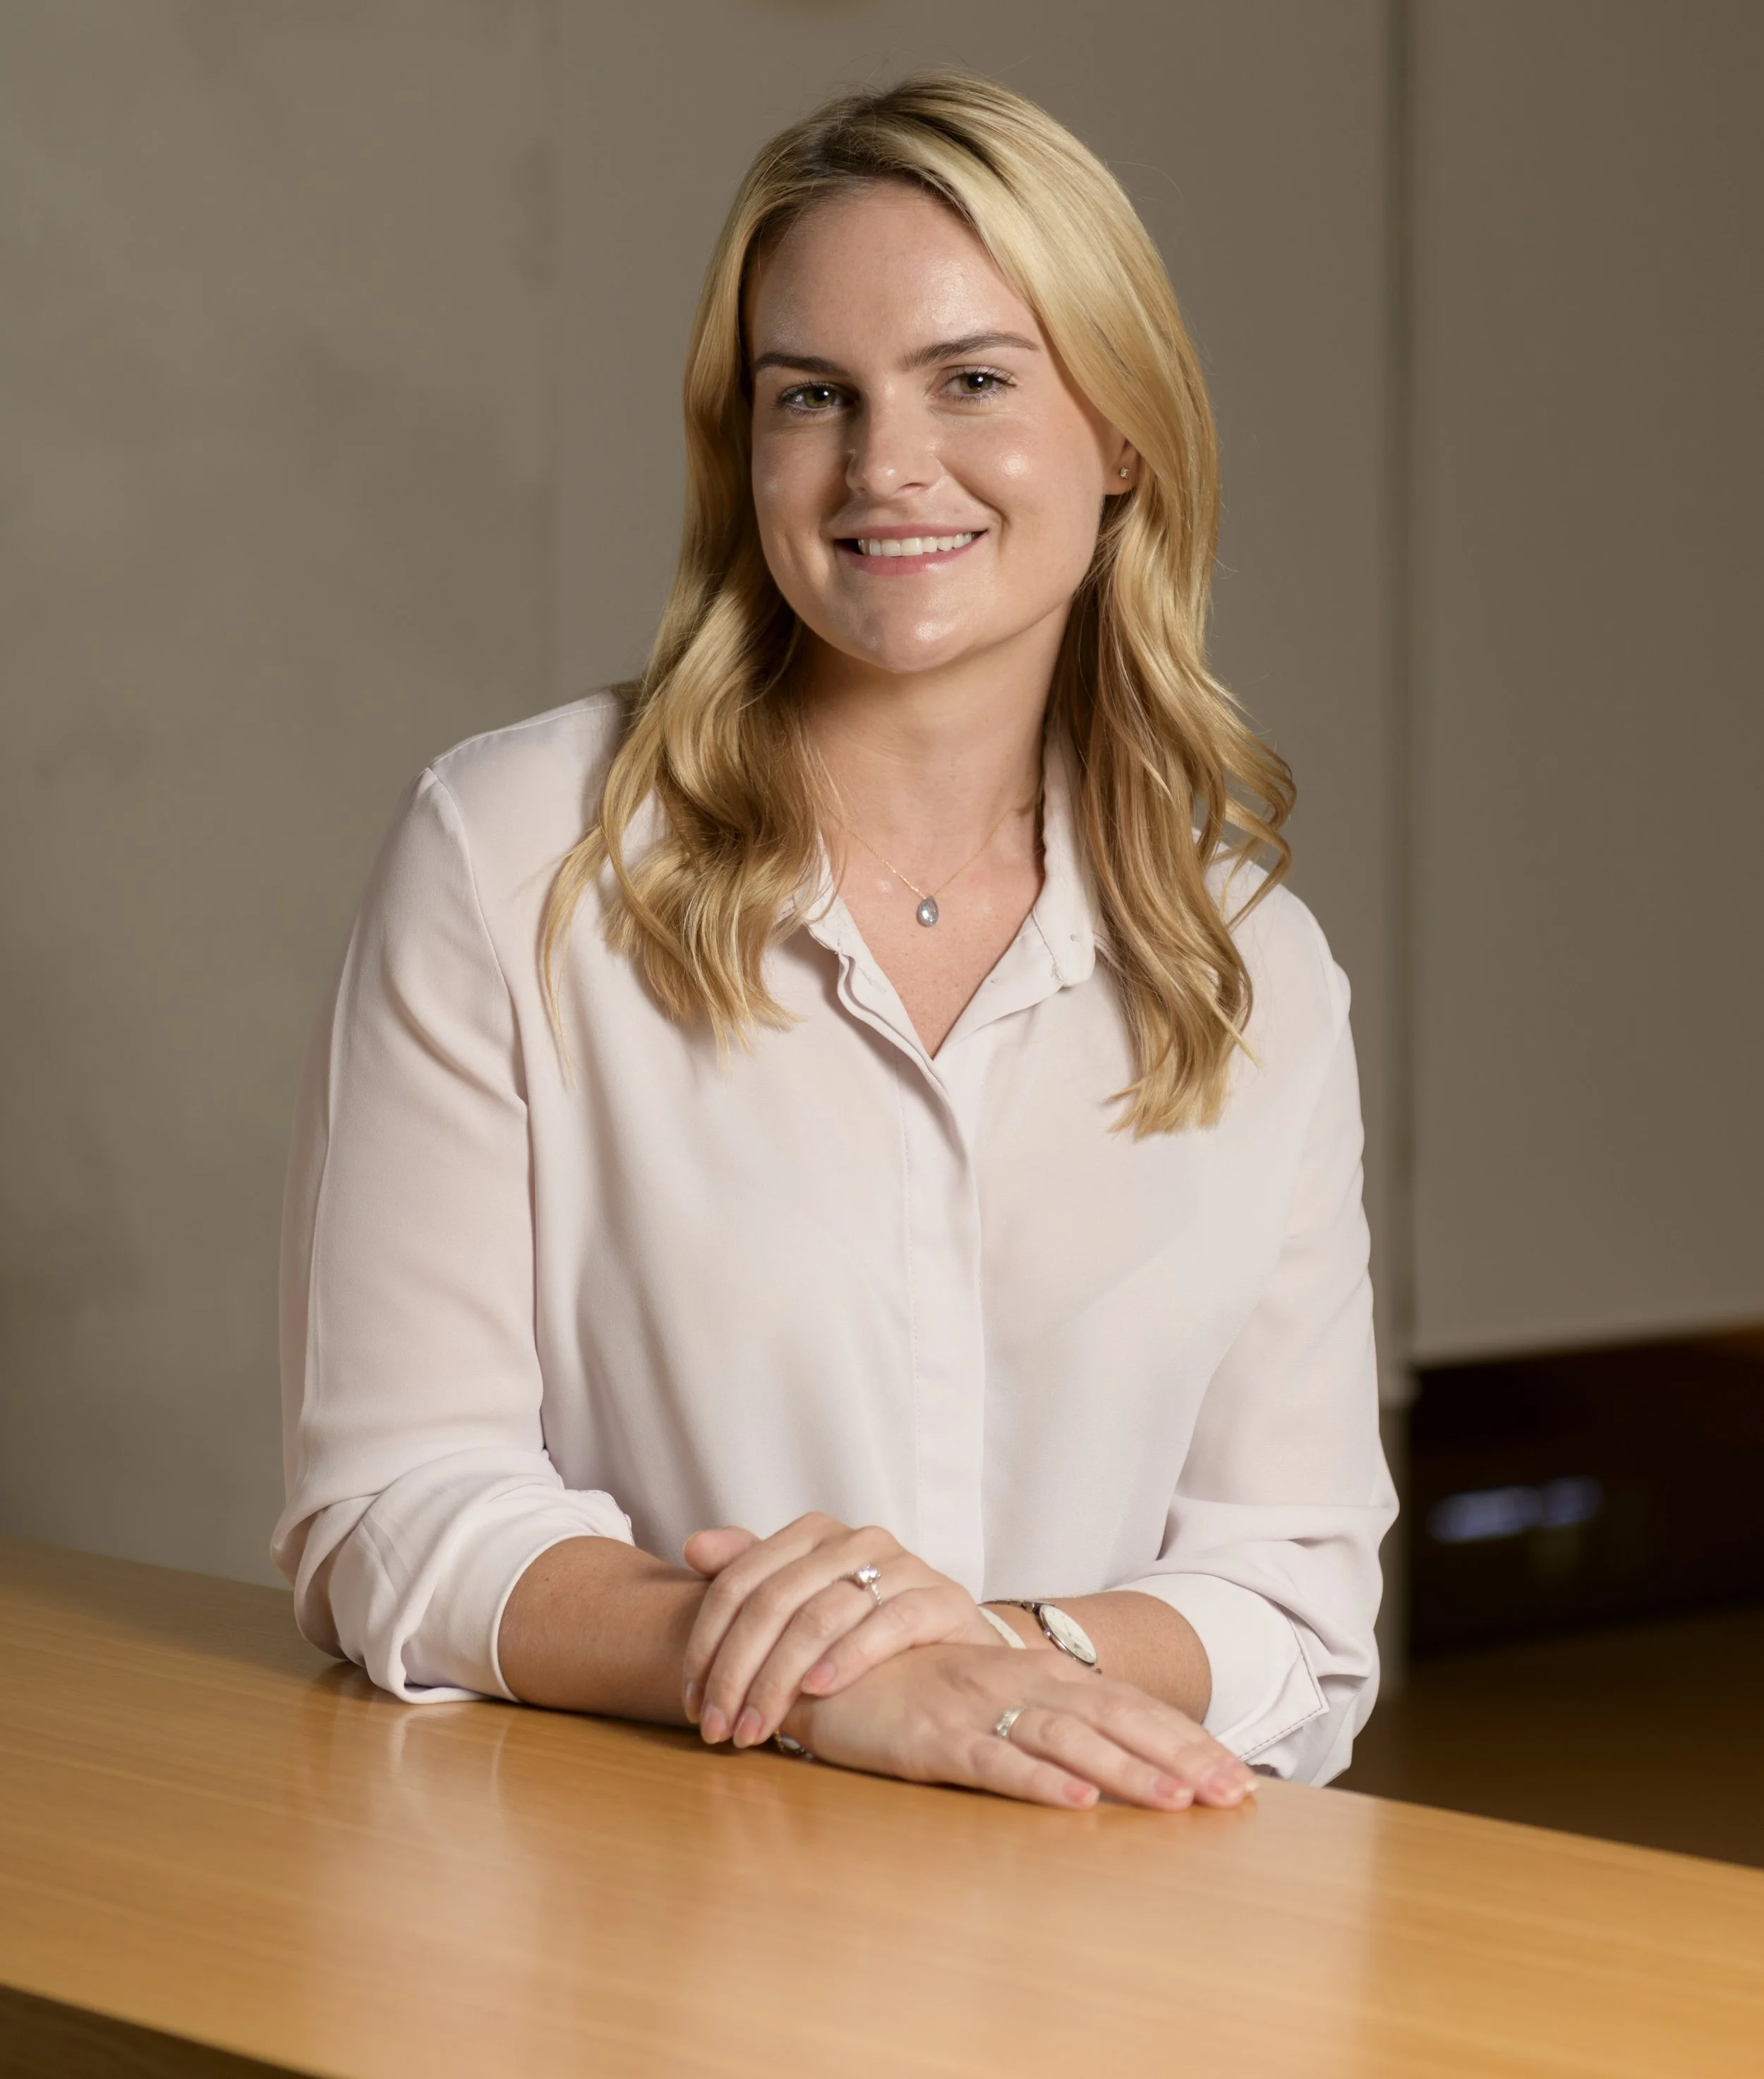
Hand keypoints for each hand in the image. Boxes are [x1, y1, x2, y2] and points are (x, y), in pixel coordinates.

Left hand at [680, 1514, 1002, 1748]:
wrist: (954, 1642)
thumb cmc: (866, 1626)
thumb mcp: (803, 1600)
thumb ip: (750, 1573)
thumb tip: (692, 1547)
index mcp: (814, 1533)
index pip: (740, 1581)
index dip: (706, 1642)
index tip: (692, 1701)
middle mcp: (856, 1539)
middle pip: (774, 1601)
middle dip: (736, 1671)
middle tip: (717, 1727)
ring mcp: (903, 1564)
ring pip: (821, 1615)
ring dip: (779, 1679)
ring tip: (756, 1727)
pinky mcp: (942, 1598)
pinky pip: (889, 1623)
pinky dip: (849, 1656)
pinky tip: (818, 1689)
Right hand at [781, 1643, 1257, 1811]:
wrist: (820, 1662)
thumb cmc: (909, 1686)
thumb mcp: (985, 1698)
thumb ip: (1042, 1720)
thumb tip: (1111, 1764)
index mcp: (1034, 1675)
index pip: (1126, 1704)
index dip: (1184, 1738)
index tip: (1238, 1777)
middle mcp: (1016, 1683)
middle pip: (1114, 1717)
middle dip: (1179, 1756)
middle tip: (1236, 1794)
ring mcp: (977, 1707)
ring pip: (1068, 1739)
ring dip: (1127, 1771)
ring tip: (1177, 1802)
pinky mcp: (935, 1738)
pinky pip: (995, 1761)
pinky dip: (1039, 1782)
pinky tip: (1078, 1803)